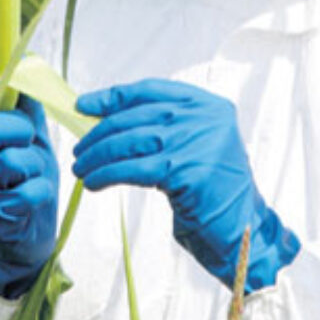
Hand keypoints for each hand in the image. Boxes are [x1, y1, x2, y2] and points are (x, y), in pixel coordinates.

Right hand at [0, 78, 58, 297]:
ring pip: (11, 162)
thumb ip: (26, 105)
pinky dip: (40, 192)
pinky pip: (26, 192)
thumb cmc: (25, 179)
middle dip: (20, 129)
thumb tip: (29, 64)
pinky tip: (33, 199)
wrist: (26, 234)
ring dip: (35, 167)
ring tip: (31, 177)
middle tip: (28, 141)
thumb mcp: (28, 138)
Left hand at [71, 79, 298, 292]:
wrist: (241, 229)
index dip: (112, 96)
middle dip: (99, 134)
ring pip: (130, 141)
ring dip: (98, 156)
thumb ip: (162, 128)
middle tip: (79, 150)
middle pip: (135, 116)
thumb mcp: (193, 148)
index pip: (150, 90)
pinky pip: (133, 169)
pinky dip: (107, 175)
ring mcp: (197, 142)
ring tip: (81, 169)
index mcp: (208, 104)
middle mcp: (205, 118)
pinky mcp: (187, 170)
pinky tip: (94, 183)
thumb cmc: (211, 191)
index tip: (83, 105)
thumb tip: (103, 121)